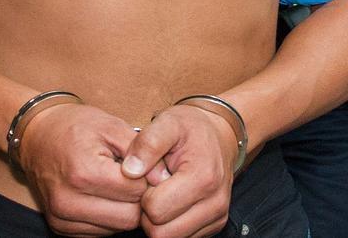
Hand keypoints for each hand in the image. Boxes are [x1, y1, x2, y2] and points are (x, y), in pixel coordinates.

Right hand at [18, 102, 147, 235]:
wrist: (36, 134)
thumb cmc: (75, 126)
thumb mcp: (110, 125)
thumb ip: (141, 150)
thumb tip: (163, 178)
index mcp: (84, 172)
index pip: (136, 191)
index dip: (146, 177)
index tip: (144, 164)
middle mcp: (69, 201)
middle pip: (129, 217)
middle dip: (137, 198)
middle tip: (132, 176)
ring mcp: (62, 218)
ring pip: (116, 229)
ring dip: (123, 209)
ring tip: (116, 183)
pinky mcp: (59, 228)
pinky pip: (99, 233)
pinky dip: (107, 216)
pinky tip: (102, 194)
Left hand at [121, 104, 237, 237]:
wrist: (218, 134)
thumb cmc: (190, 128)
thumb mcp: (168, 122)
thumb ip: (147, 143)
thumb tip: (129, 171)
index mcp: (202, 178)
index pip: (156, 210)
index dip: (143, 195)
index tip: (148, 175)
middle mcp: (214, 203)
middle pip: (162, 234)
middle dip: (149, 213)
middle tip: (151, 187)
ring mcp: (216, 217)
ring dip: (160, 221)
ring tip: (161, 193)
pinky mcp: (215, 225)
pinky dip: (172, 224)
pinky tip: (172, 201)